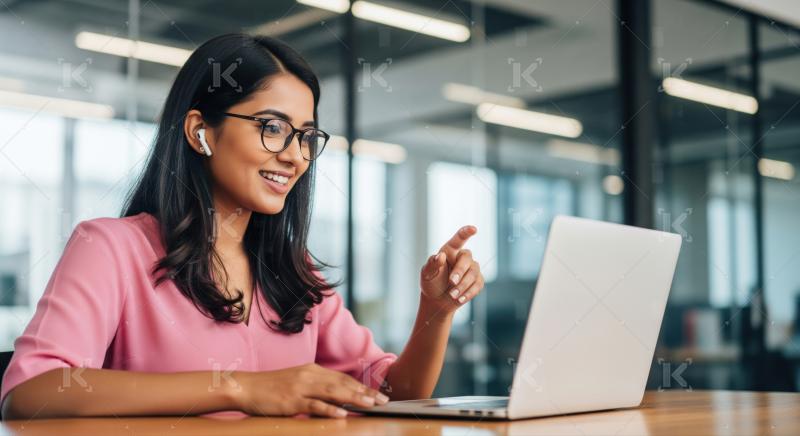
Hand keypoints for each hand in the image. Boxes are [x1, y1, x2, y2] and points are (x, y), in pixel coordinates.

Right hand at [234, 363, 388, 417]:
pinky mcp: (292, 400)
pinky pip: (314, 405)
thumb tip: (337, 397)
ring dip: (354, 398)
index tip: (378, 394)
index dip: (362, 386)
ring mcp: (301, 387)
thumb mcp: (297, 382)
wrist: (247, 387)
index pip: (343, 379)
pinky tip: (343, 413)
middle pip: (343, 384)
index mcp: (312, 370)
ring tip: (370, 404)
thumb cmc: (272, 387)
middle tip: (382, 401)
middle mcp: (309, 376)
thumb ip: (316, 387)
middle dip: (365, 392)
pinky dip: (330, 409)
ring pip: (333, 392)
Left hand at [419, 225, 484, 312]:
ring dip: (463, 285)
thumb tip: (440, 256)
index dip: (466, 232)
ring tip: (452, 295)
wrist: (437, 300)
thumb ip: (432, 264)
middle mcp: (462, 257)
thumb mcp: (426, 274)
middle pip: (467, 259)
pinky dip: (468, 293)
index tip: (473, 229)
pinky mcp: (477, 281)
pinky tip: (459, 299)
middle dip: (460, 271)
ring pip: (474, 273)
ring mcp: (472, 269)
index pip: (459, 239)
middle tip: (451, 282)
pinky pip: (478, 285)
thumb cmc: (431, 283)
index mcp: (450, 251)